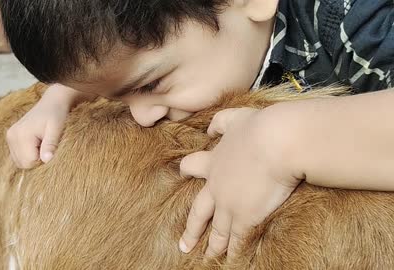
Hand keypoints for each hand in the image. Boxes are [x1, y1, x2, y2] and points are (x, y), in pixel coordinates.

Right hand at [7, 84, 82, 167]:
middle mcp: (11, 136)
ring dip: (32, 157)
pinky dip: (28, 153)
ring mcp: (10, 137)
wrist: (52, 102)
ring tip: (42, 142)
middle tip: (46, 144)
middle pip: (23, 164)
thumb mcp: (56, 129)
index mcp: (21, 135)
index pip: (30, 162)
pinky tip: (36, 143)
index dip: (43, 159)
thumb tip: (46, 160)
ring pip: (20, 161)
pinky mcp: (11, 137)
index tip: (50, 146)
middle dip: (37, 159)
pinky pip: (18, 155)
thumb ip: (50, 144)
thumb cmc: (57, 115)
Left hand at [179, 108, 300, 257]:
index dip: (188, 169)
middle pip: (198, 212)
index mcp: (214, 161)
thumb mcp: (235, 118)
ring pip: (216, 231)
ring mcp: (229, 204)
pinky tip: (230, 259)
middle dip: (191, 229)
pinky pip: (236, 240)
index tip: (183, 173)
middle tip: (183, 243)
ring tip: (205, 257)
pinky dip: (233, 251)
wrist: (276, 142)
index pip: (192, 166)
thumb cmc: (259, 127)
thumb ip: (220, 123)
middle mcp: (216, 186)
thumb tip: (210, 129)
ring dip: (212, 246)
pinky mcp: (246, 217)